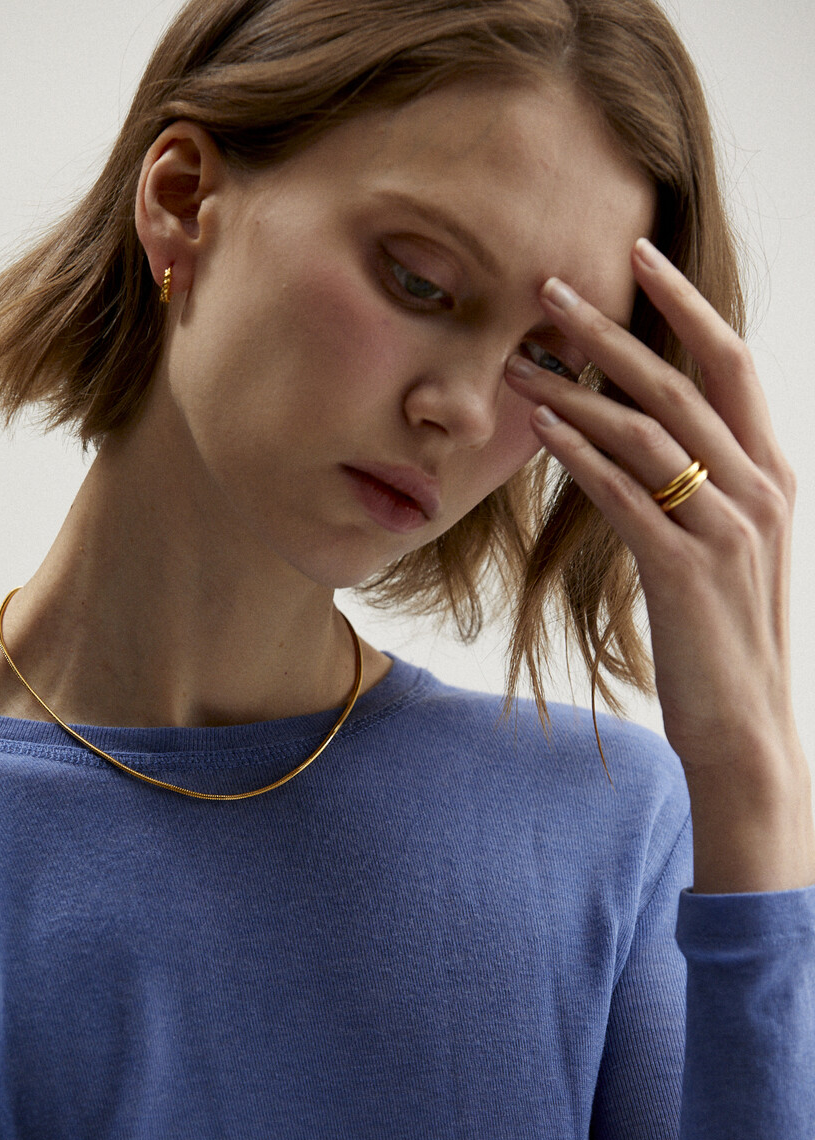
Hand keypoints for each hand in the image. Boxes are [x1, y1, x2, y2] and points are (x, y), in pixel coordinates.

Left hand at [503, 238, 799, 779]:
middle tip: (548, 288)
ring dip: (576, 387)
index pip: (733, 363)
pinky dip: (579, 453)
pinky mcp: (684, 569)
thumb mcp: (728, 553)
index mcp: (774, 474)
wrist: (745, 730)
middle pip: (681, 380)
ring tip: (519, 361)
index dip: (686, 303)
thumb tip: (647, 447)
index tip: (636, 256)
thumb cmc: (724, 642)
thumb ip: (702, 492)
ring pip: (647, 429)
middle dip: (612, 328)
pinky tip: (539, 428)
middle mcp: (761, 488)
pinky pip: (624, 492)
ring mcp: (726, 527)